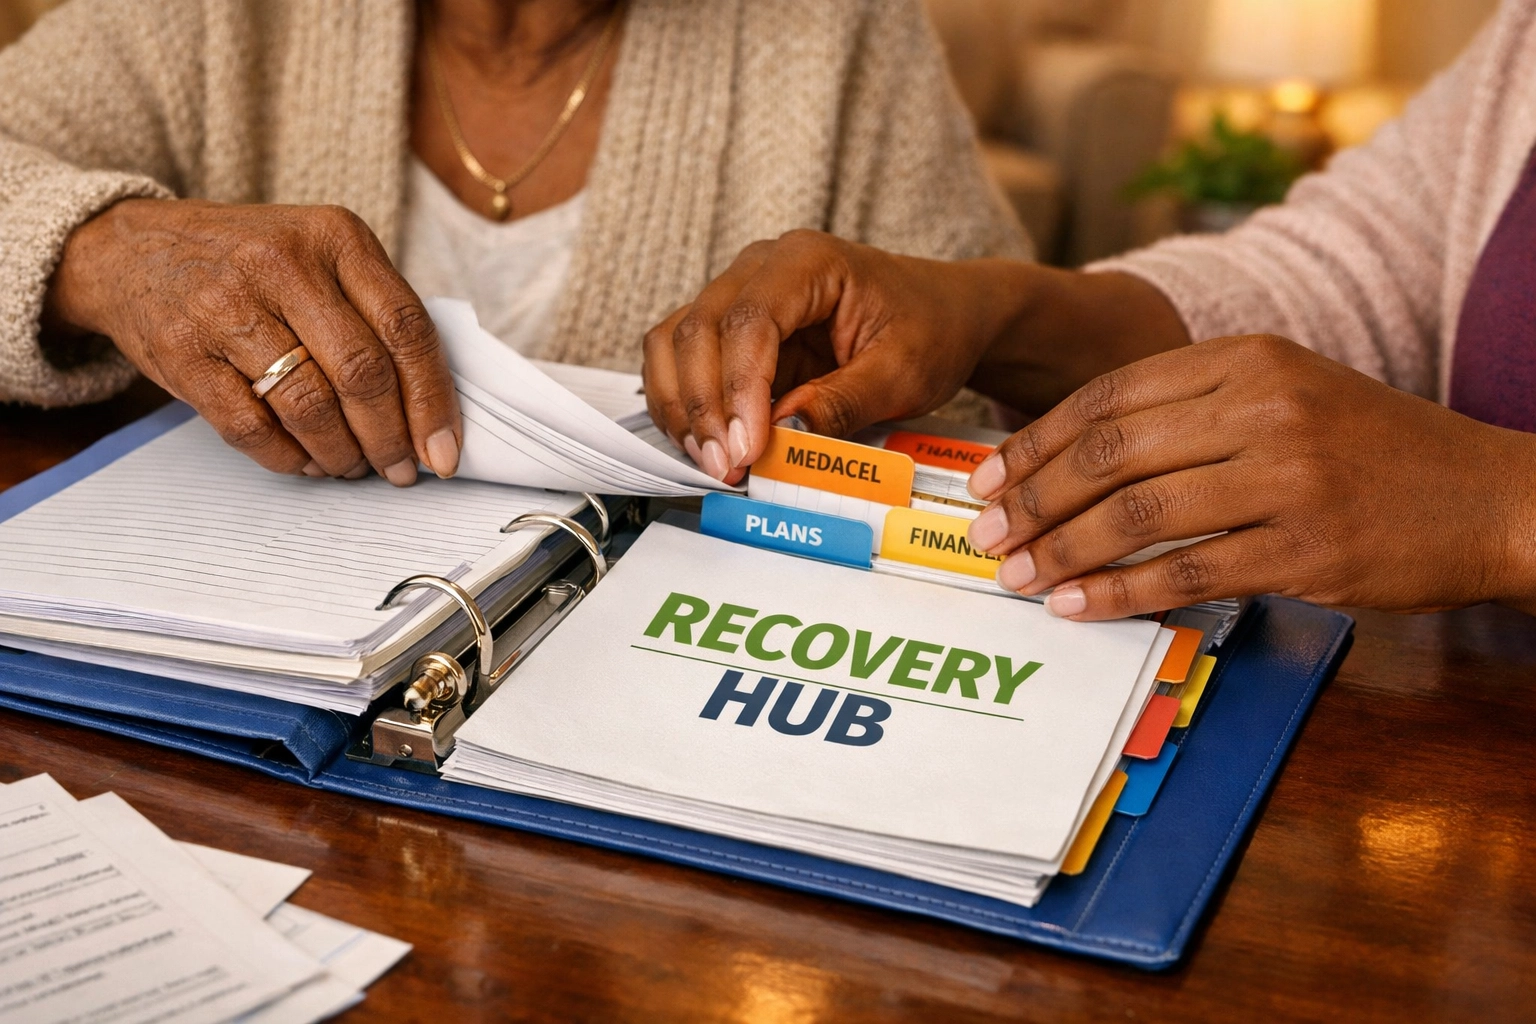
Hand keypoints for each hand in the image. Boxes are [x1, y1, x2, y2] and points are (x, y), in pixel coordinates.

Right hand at [45, 199, 460, 483]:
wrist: (132, 249)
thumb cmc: (250, 264)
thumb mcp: (321, 256)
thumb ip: (375, 314)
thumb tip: (430, 414)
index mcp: (336, 237)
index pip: (407, 329)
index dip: (433, 401)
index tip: (445, 451)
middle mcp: (284, 264)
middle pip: (362, 373)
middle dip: (390, 438)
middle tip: (399, 469)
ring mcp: (227, 306)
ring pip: (310, 406)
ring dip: (341, 454)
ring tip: (350, 467)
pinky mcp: (182, 351)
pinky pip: (251, 427)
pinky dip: (289, 459)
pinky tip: (305, 462)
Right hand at [641, 231, 1014, 481]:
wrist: (944, 314)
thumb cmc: (930, 330)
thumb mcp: (903, 374)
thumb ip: (842, 403)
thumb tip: (783, 435)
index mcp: (808, 262)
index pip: (749, 320)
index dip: (738, 388)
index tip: (746, 448)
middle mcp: (761, 267)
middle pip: (697, 329)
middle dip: (702, 406)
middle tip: (724, 467)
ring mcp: (739, 294)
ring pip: (675, 342)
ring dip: (681, 406)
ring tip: (710, 461)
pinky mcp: (732, 329)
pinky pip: (684, 360)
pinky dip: (685, 404)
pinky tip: (706, 444)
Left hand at [965, 335, 1535, 618]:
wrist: (1489, 496)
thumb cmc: (1370, 449)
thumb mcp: (1285, 392)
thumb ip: (1191, 408)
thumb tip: (1077, 454)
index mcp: (1244, 358)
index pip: (1107, 396)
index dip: (1034, 441)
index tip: (986, 477)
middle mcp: (1261, 406)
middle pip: (1109, 454)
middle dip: (1030, 499)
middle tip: (984, 536)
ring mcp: (1287, 476)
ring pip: (1137, 514)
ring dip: (1061, 551)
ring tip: (1015, 577)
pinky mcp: (1307, 548)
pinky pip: (1187, 572)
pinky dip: (1120, 594)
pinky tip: (1077, 607)